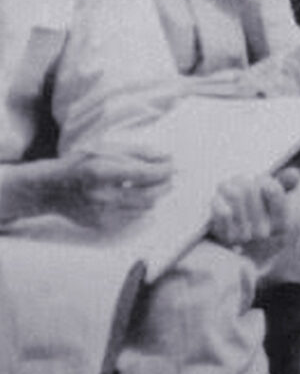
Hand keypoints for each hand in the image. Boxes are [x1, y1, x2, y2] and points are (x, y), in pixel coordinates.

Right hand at [25, 147, 172, 230]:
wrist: (52, 188)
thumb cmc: (82, 163)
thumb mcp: (109, 148)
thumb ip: (140, 152)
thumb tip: (169, 158)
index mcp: (102, 172)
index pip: (144, 174)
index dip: (164, 170)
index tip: (173, 164)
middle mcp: (101, 196)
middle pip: (149, 195)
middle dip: (166, 185)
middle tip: (171, 176)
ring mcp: (101, 214)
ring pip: (144, 208)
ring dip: (156, 195)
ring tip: (158, 184)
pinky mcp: (102, 225)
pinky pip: (133, 216)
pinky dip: (142, 205)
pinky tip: (140, 194)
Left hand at [209, 167, 299, 246]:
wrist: (241, 238)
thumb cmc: (261, 210)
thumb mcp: (277, 196)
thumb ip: (287, 183)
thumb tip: (294, 174)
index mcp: (282, 223)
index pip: (273, 189)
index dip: (264, 180)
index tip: (261, 183)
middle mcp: (264, 232)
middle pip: (250, 188)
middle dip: (245, 179)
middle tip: (243, 183)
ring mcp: (243, 235)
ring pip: (235, 194)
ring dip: (231, 186)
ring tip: (233, 188)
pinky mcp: (224, 235)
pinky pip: (221, 211)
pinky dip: (220, 199)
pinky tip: (222, 198)